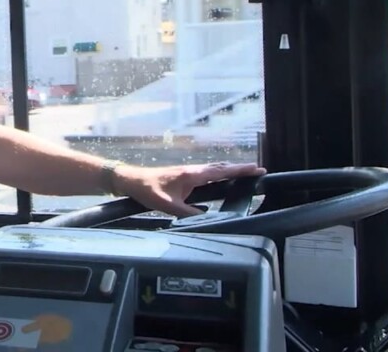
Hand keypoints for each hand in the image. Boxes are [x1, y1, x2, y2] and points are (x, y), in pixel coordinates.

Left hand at [113, 162, 265, 216]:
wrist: (130, 180)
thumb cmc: (147, 189)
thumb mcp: (167, 205)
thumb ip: (187, 213)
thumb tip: (204, 219)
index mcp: (192, 175)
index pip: (221, 172)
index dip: (240, 171)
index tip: (257, 169)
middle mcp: (193, 171)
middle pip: (221, 168)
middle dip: (240, 169)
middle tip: (258, 171)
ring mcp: (189, 172)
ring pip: (214, 169)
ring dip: (230, 170)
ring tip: (245, 173)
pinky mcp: (184, 176)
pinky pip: (207, 173)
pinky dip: (219, 173)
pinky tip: (220, 179)